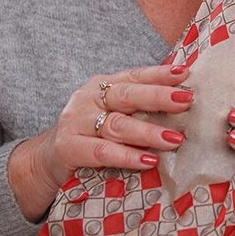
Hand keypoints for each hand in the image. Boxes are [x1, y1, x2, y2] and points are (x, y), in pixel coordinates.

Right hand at [9, 64, 193, 221]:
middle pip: (127, 95)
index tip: (186, 74)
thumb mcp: (113, 113)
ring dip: (148, 133)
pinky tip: (148, 161)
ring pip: (117, 125)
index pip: (135, 76)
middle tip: (186, 101)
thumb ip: (140, 105)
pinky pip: (102, 152)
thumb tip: (183, 97)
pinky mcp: (68, 148)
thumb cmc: (92, 133)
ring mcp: (76, 122)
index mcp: (103, 85)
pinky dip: (127, 156)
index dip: (160, 74)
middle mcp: (88, 98)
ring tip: (175, 139)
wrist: (49, 159)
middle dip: (158, 97)